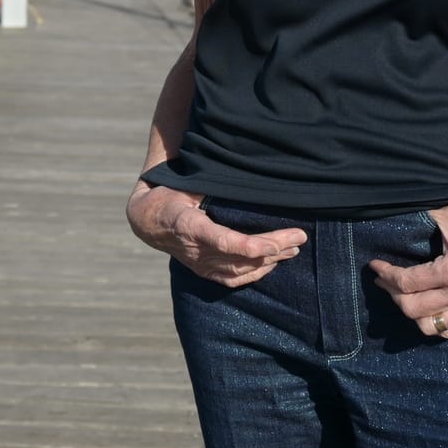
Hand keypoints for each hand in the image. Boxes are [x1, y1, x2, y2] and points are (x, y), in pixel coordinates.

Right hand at [126, 182, 305, 286]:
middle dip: (272, 248)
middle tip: (300, 236)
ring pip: (240, 270)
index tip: (276, 243)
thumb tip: (242, 168)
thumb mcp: (184, 180)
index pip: (223, 241)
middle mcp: (194, 250)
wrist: (147, 220)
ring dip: (270, 260)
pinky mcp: (203, 271)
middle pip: (239, 257)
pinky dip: (256, 273)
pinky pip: (233, 279)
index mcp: (187, 225)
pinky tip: (274, 262)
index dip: (251, 246)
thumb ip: (208, 178)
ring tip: (295, 247)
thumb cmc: (169, 192)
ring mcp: (199, 264)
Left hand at [369, 201, 447, 338]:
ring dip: (411, 313)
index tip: (375, 266)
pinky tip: (426, 308)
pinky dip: (434, 323)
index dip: (385, 275)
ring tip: (404, 295)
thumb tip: (399, 222)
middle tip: (385, 280)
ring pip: (430, 327)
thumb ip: (424, 221)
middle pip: (411, 309)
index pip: (406, 283)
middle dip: (392, 294)